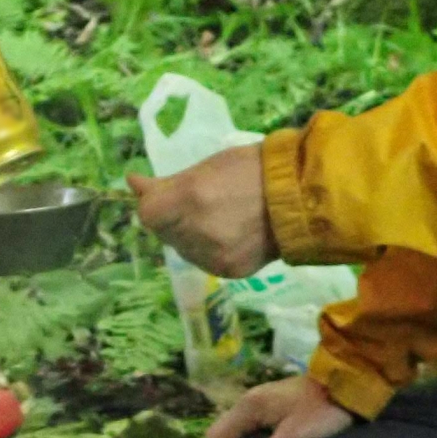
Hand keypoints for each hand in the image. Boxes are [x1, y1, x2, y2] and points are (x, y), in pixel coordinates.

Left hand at [128, 144, 277, 278]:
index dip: (153, 205)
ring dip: (190, 235)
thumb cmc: (254, 169)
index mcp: (191, 198)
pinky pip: (204, 261)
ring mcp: (213, 255)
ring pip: (183, 249)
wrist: (305, 195)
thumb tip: (131, 183)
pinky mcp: (228, 271)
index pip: (147, 214)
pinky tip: (231, 234)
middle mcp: (197, 231)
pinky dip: (209, 249)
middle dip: (173, 219)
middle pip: (164, 232)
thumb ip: (167, 182)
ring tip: (221, 217)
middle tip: (201, 204)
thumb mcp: (208, 166)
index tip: (165, 196)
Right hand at [203, 375, 352, 437]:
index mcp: (248, 406)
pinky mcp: (275, 407)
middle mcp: (249, 402)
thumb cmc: (323, 407)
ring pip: (236, 432)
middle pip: (222, 434)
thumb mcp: (297, 435)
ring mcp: (262, 403)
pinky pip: (250, 430)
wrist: (351, 383)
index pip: (217, 437)